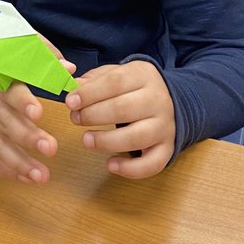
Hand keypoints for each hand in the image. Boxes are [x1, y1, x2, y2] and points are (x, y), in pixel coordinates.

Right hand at [0, 37, 74, 183]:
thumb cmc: (2, 59)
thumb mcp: (19, 47)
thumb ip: (44, 55)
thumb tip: (68, 68)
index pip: (9, 88)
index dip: (22, 101)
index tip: (38, 113)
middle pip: (4, 120)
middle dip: (27, 136)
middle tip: (51, 148)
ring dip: (18, 162)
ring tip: (42, 176)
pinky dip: (6, 169)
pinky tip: (27, 179)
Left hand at [65, 61, 175, 178]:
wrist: (173, 102)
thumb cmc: (135, 89)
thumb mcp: (118, 74)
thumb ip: (95, 80)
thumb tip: (74, 87)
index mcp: (144, 76)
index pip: (115, 82)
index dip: (90, 93)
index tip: (70, 102)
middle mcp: (158, 100)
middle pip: (124, 108)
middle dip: (93, 115)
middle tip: (75, 119)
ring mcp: (165, 126)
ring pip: (136, 137)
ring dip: (106, 141)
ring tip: (86, 140)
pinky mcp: (168, 149)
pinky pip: (152, 163)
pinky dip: (130, 169)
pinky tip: (110, 164)